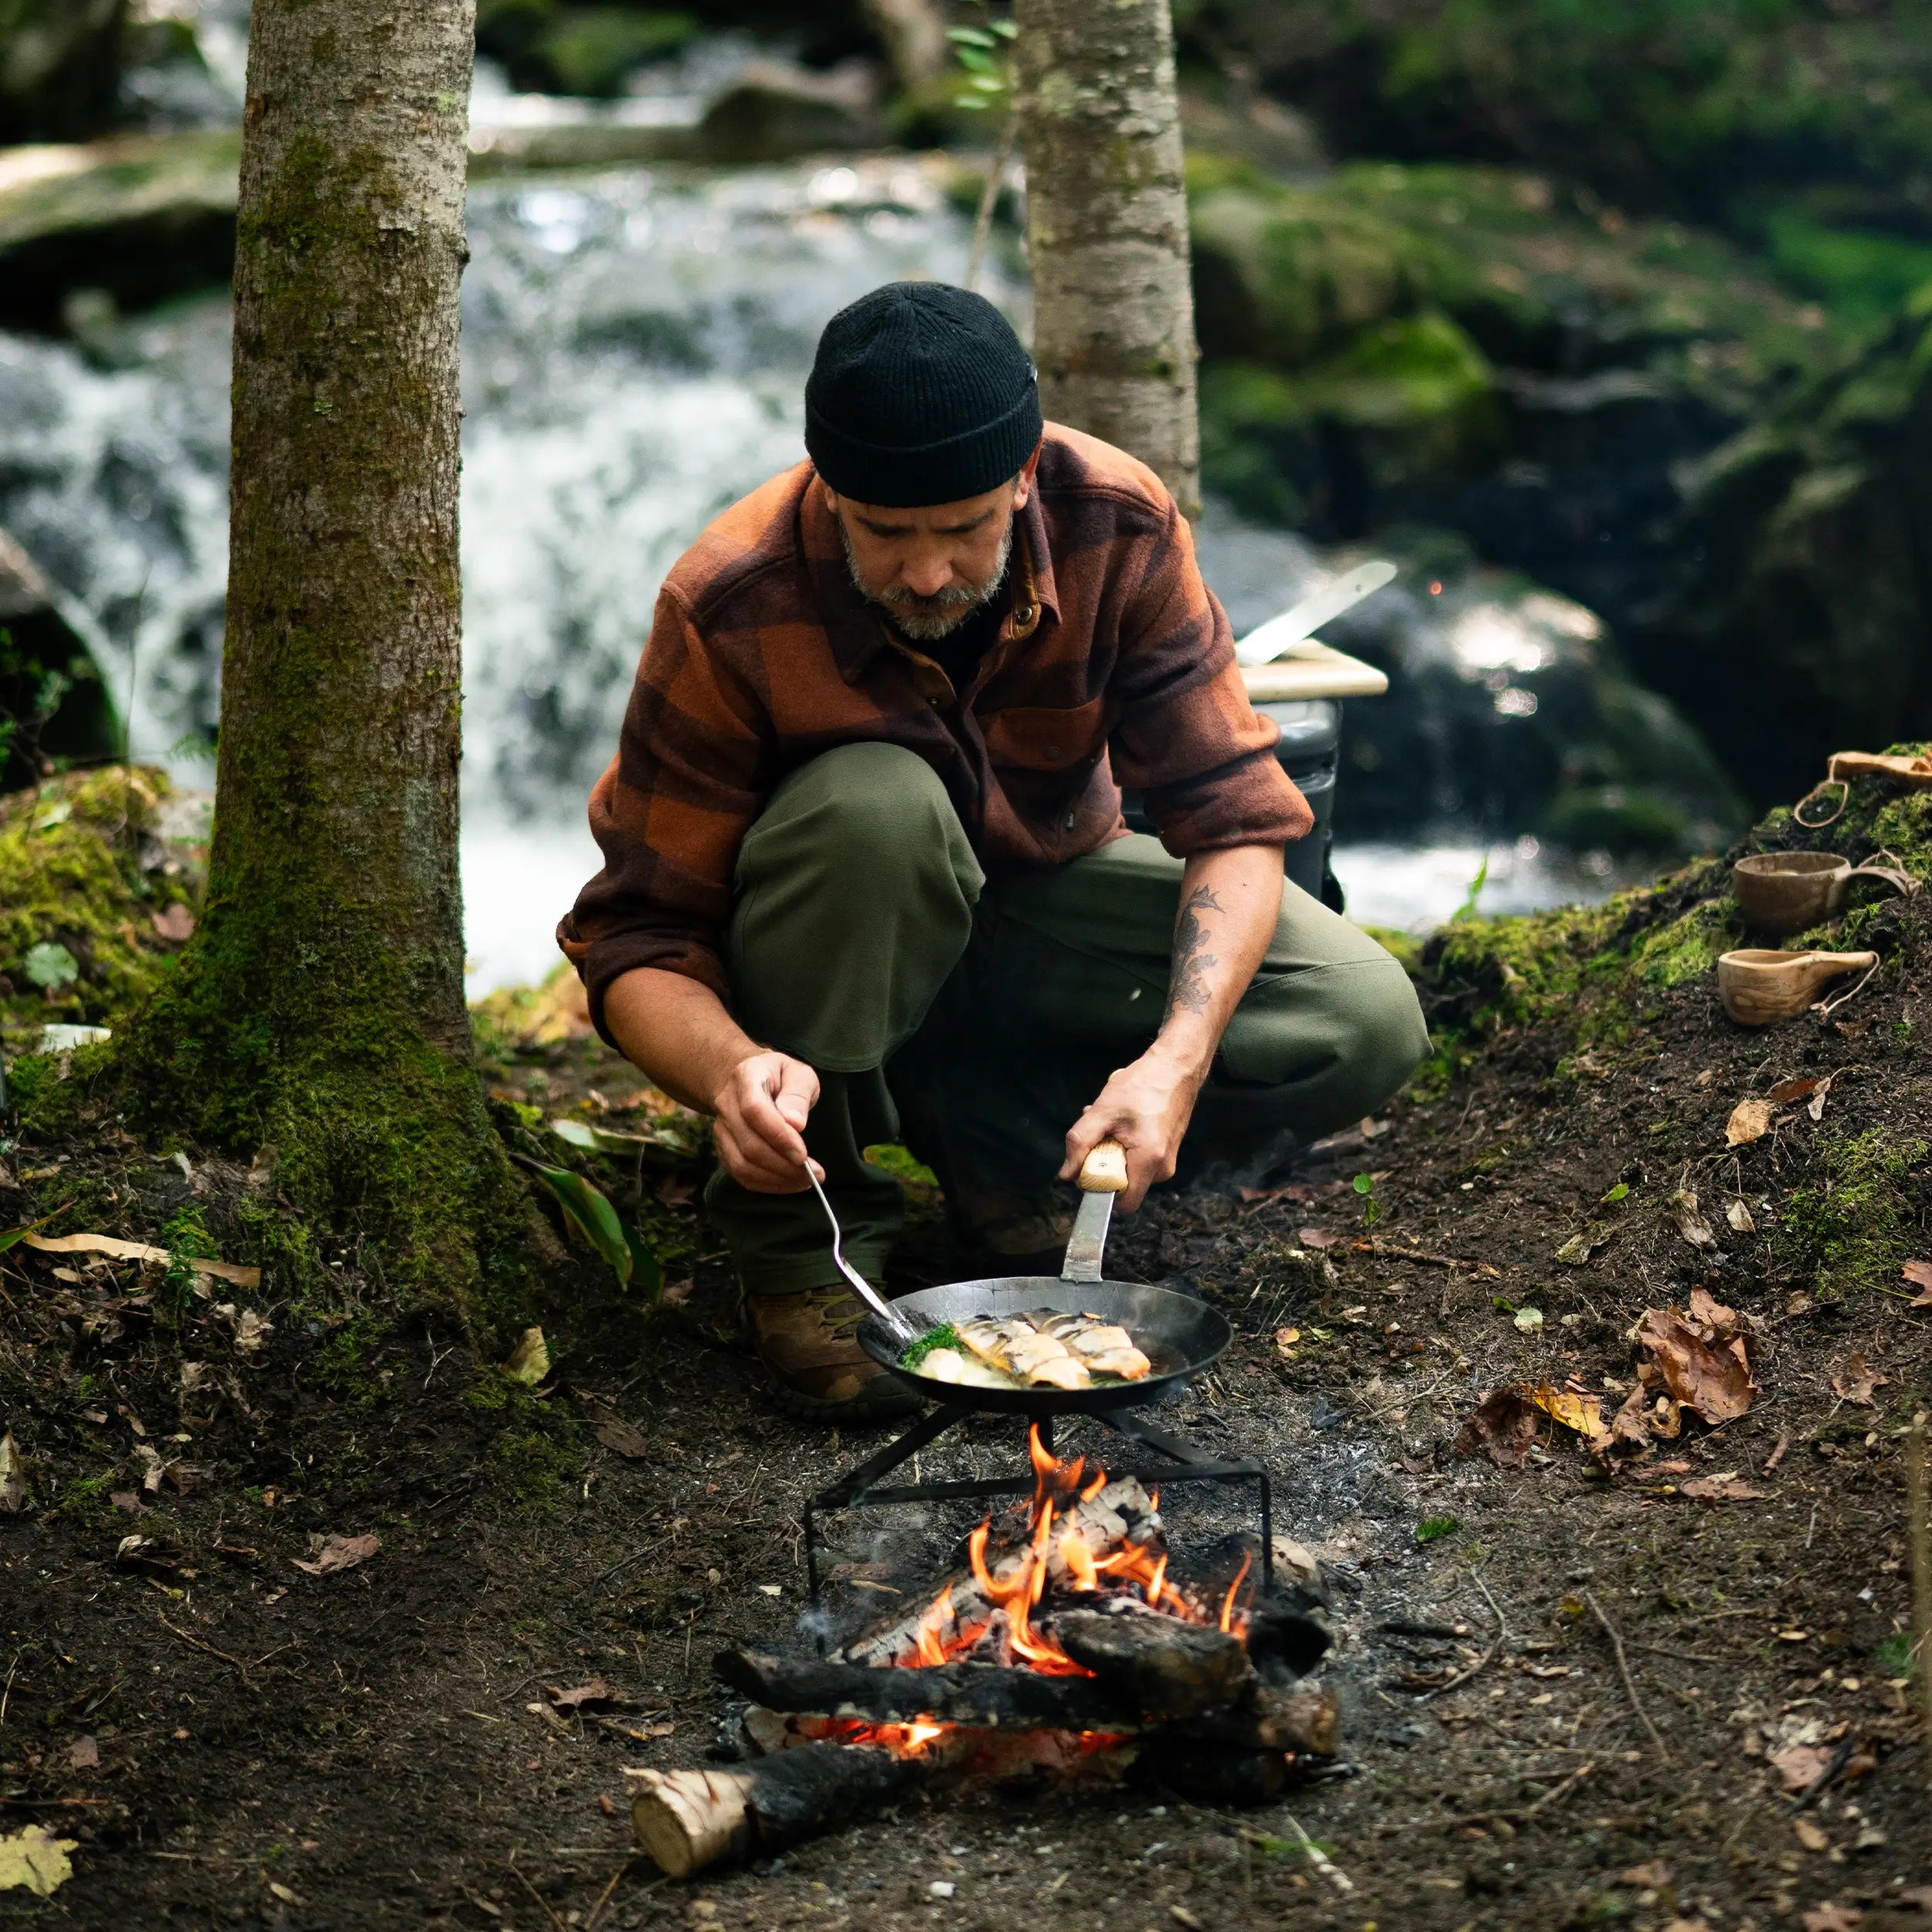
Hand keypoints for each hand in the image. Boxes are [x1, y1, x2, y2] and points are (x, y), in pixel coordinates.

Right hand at [711, 1051, 821, 1192]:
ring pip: (741, 1164)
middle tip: (814, 1174)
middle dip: (784, 1166)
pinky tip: (789, 1183)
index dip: (779, 1137)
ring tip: (805, 1180)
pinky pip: (740, 1175)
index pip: (755, 1111)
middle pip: (749, 1144)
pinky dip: (766, 1185)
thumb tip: (795, 1124)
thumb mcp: (799, 1073)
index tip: (803, 1155)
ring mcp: (721, 1129)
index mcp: (745, 1077)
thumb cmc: (781, 1077)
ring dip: (776, 1179)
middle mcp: (726, 1104)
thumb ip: (798, 1094)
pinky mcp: (723, 1148)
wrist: (751, 1080)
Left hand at [1059, 1046, 1203, 1212]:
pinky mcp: (1167, 1152)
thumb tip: (1067, 1175)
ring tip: (1110, 1120)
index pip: (1123, 1204)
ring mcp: (1167, 1161)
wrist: (1177, 1066)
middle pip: (1122, 1184)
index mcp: (1149, 1163)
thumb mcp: (1102, 1111)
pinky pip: (1138, 1160)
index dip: (1100, 1191)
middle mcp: (1162, 1169)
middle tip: (1099, 1132)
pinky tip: (1121, 1120)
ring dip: (1112, 1149)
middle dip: (1103, 1162)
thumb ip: (1080, 1144)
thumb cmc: (1142, 1085)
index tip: (1088, 1168)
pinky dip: (1124, 1144)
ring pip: (1128, 1169)